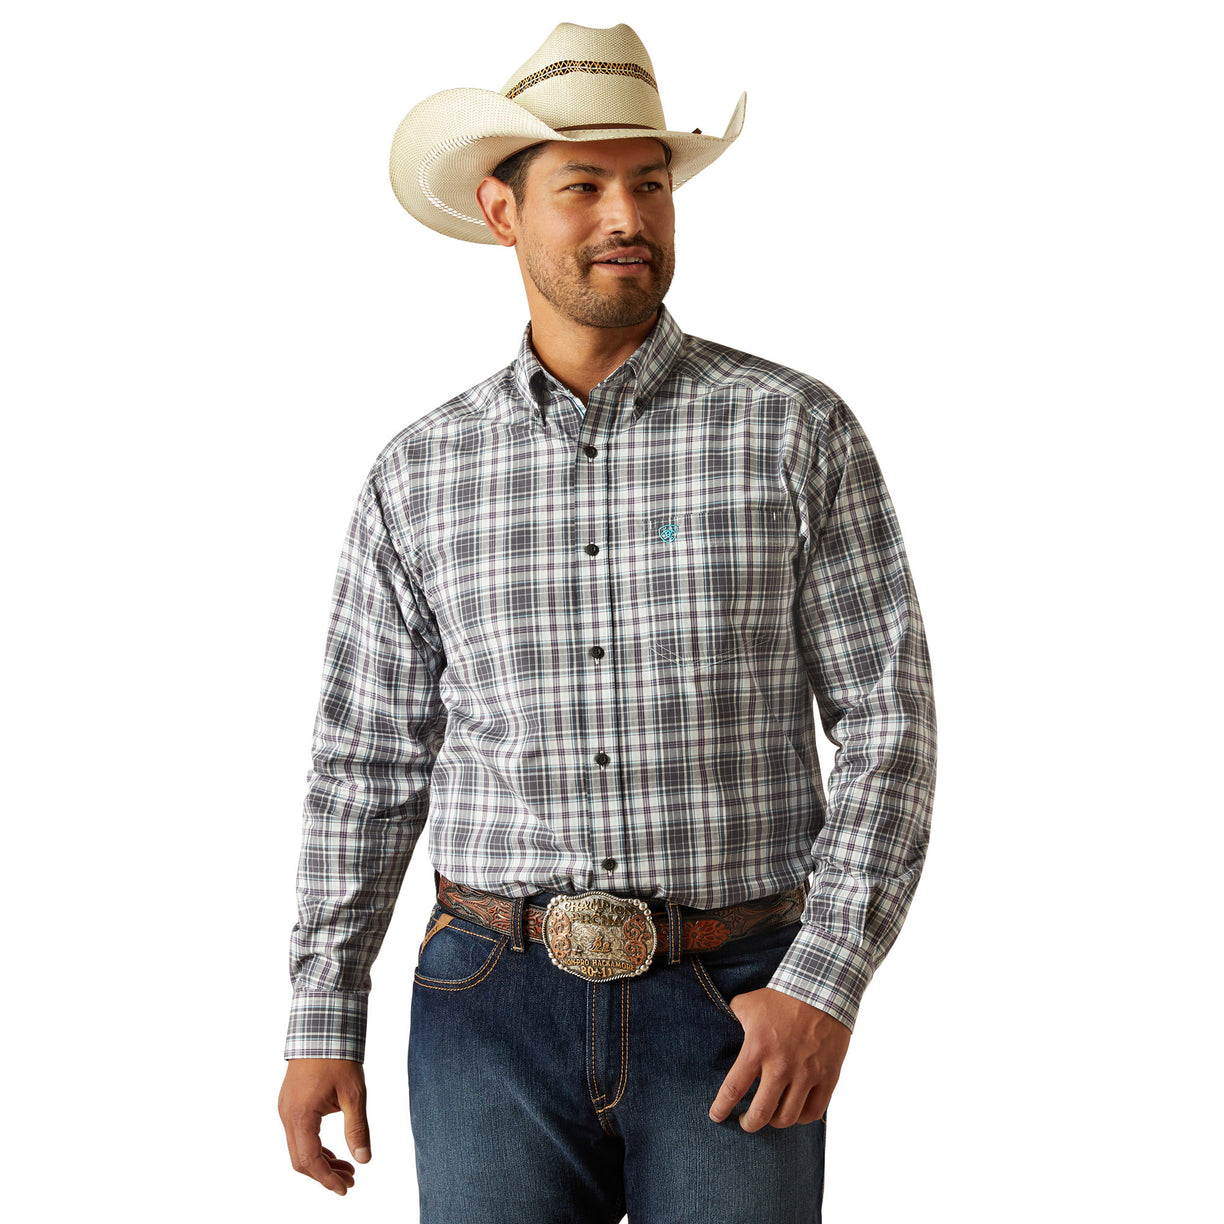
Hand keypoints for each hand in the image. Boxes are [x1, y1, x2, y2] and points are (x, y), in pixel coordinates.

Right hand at [278, 1058, 370, 1194]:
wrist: (322, 1027)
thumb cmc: (339, 1057)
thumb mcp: (354, 1094)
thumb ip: (357, 1128)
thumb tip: (364, 1159)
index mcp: (301, 1115)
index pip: (310, 1160)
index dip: (327, 1179)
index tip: (344, 1189)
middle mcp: (288, 1115)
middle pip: (300, 1160)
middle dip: (324, 1174)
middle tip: (350, 1181)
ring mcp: (286, 1109)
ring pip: (298, 1148)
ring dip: (321, 1161)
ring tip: (347, 1168)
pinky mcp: (290, 1103)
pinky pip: (298, 1134)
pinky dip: (314, 1147)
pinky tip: (333, 1151)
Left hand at [708, 987, 850, 1130]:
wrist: (822, 990)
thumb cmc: (782, 997)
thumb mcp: (749, 1003)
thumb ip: (733, 1017)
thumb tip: (722, 1022)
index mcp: (757, 1049)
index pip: (733, 1089)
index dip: (722, 1108)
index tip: (716, 1116)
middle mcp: (781, 1066)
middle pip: (761, 1113)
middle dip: (748, 1124)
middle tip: (744, 1122)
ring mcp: (806, 1074)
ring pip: (787, 1118)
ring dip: (774, 1123)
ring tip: (770, 1117)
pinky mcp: (828, 1077)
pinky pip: (814, 1112)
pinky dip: (801, 1118)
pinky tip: (794, 1111)